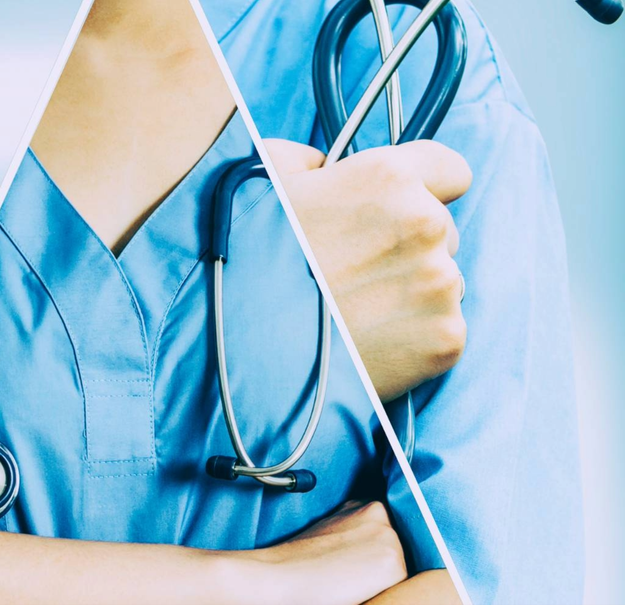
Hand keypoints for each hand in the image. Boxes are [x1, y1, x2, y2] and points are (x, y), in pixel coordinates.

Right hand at [237, 501, 408, 604]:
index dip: (370, 551)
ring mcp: (391, 542)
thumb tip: (367, 549)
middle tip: (345, 576)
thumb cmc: (291, 563)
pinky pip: (399, 589)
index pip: (388, 532)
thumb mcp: (325, 531)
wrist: (275, 579)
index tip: (350, 561)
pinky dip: (380, 596)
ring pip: (399, 570)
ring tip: (346, 586)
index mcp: (367, 507)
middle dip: (378, 565)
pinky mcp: (395, 568)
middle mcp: (384, 520)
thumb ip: (352, 530)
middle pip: (398, 550)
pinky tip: (354, 594)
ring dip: (381, 582)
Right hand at [262, 139, 470, 400]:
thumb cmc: (241, 266)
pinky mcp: (445, 338)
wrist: (241, 357)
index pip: (449, 169)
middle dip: (406, 248)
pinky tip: (364, 343)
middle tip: (351, 274)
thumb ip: (304, 161)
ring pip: (441, 281)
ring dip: (408, 294)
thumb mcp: (258, 186)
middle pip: (442, 230)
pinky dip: (410, 339)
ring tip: (350, 313)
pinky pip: (440, 329)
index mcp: (386, 178)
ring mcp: (440, 283)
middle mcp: (424, 223)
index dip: (422, 189)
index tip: (395, 211)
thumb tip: (323, 166)